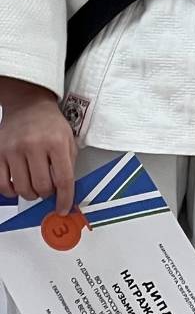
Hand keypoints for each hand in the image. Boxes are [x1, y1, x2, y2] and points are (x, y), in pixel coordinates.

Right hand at [0, 78, 76, 215]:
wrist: (28, 105)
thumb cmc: (49, 123)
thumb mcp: (68, 139)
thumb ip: (68, 165)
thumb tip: (66, 193)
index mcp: (56, 142)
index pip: (63, 179)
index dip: (64, 199)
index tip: (62, 208)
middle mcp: (34, 145)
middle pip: (41, 186)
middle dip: (47, 194)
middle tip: (48, 189)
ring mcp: (14, 149)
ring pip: (22, 188)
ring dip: (30, 194)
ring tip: (34, 186)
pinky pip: (3, 184)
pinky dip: (11, 191)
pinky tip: (18, 185)